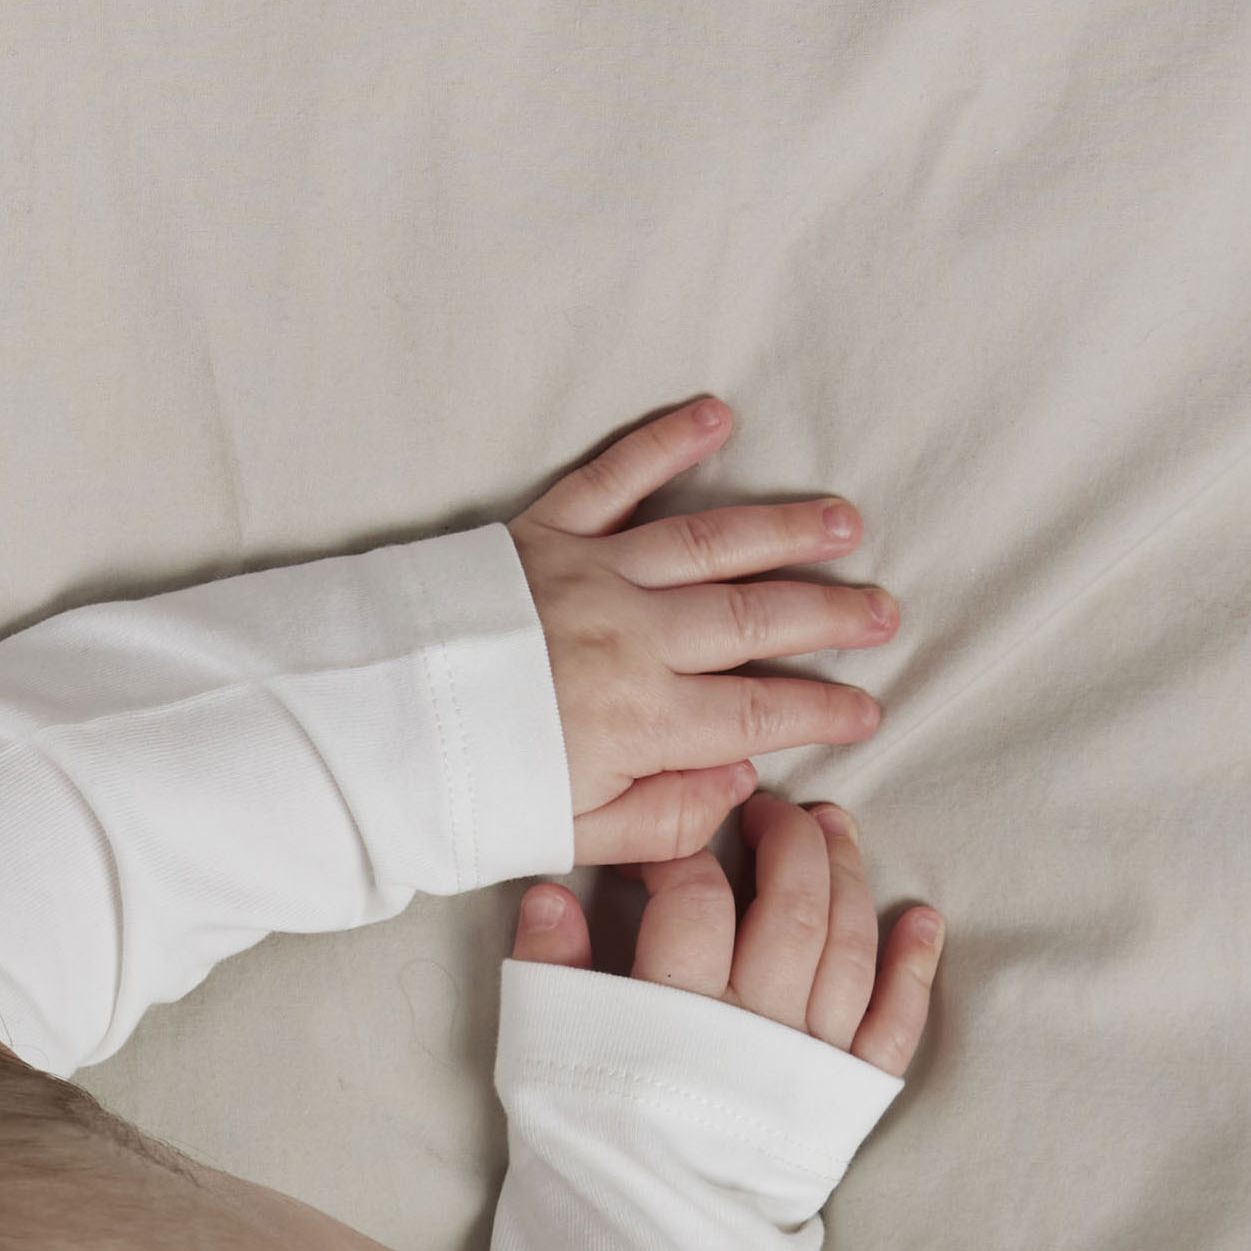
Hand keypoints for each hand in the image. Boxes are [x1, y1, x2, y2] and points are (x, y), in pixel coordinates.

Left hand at [508, 395, 898, 868]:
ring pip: (710, 541)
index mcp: (641, 721)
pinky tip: (718, 416)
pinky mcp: (539, 533)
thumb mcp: (565, 834)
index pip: (756, 712)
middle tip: (885, 614)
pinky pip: (615, 477)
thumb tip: (738, 782)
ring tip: (843, 523)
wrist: (365, 730)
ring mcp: (591, 574)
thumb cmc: (464, 792)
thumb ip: (660, 816)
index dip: (820, 711)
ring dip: (783, 529)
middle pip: (753, 619)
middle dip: (828, 616)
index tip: (866, 711)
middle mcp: (633, 637)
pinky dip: (667, 441)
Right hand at [508, 792, 942, 1076]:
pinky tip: (922, 921)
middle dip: (786, 839)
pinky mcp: (845, 1098)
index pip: (694, 894)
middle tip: (772, 812)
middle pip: (789, 902)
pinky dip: (914, 968)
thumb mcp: (545, 1058)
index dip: (681, 851)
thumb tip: (550, 890)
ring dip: (849, 875)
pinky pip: (895, 1025)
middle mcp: (753, 1024)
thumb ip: (549, 972)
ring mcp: (808, 1059)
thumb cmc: (589, 1155)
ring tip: (836, 833)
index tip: (667, 846)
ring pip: (846, 944)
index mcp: (674, 1010)